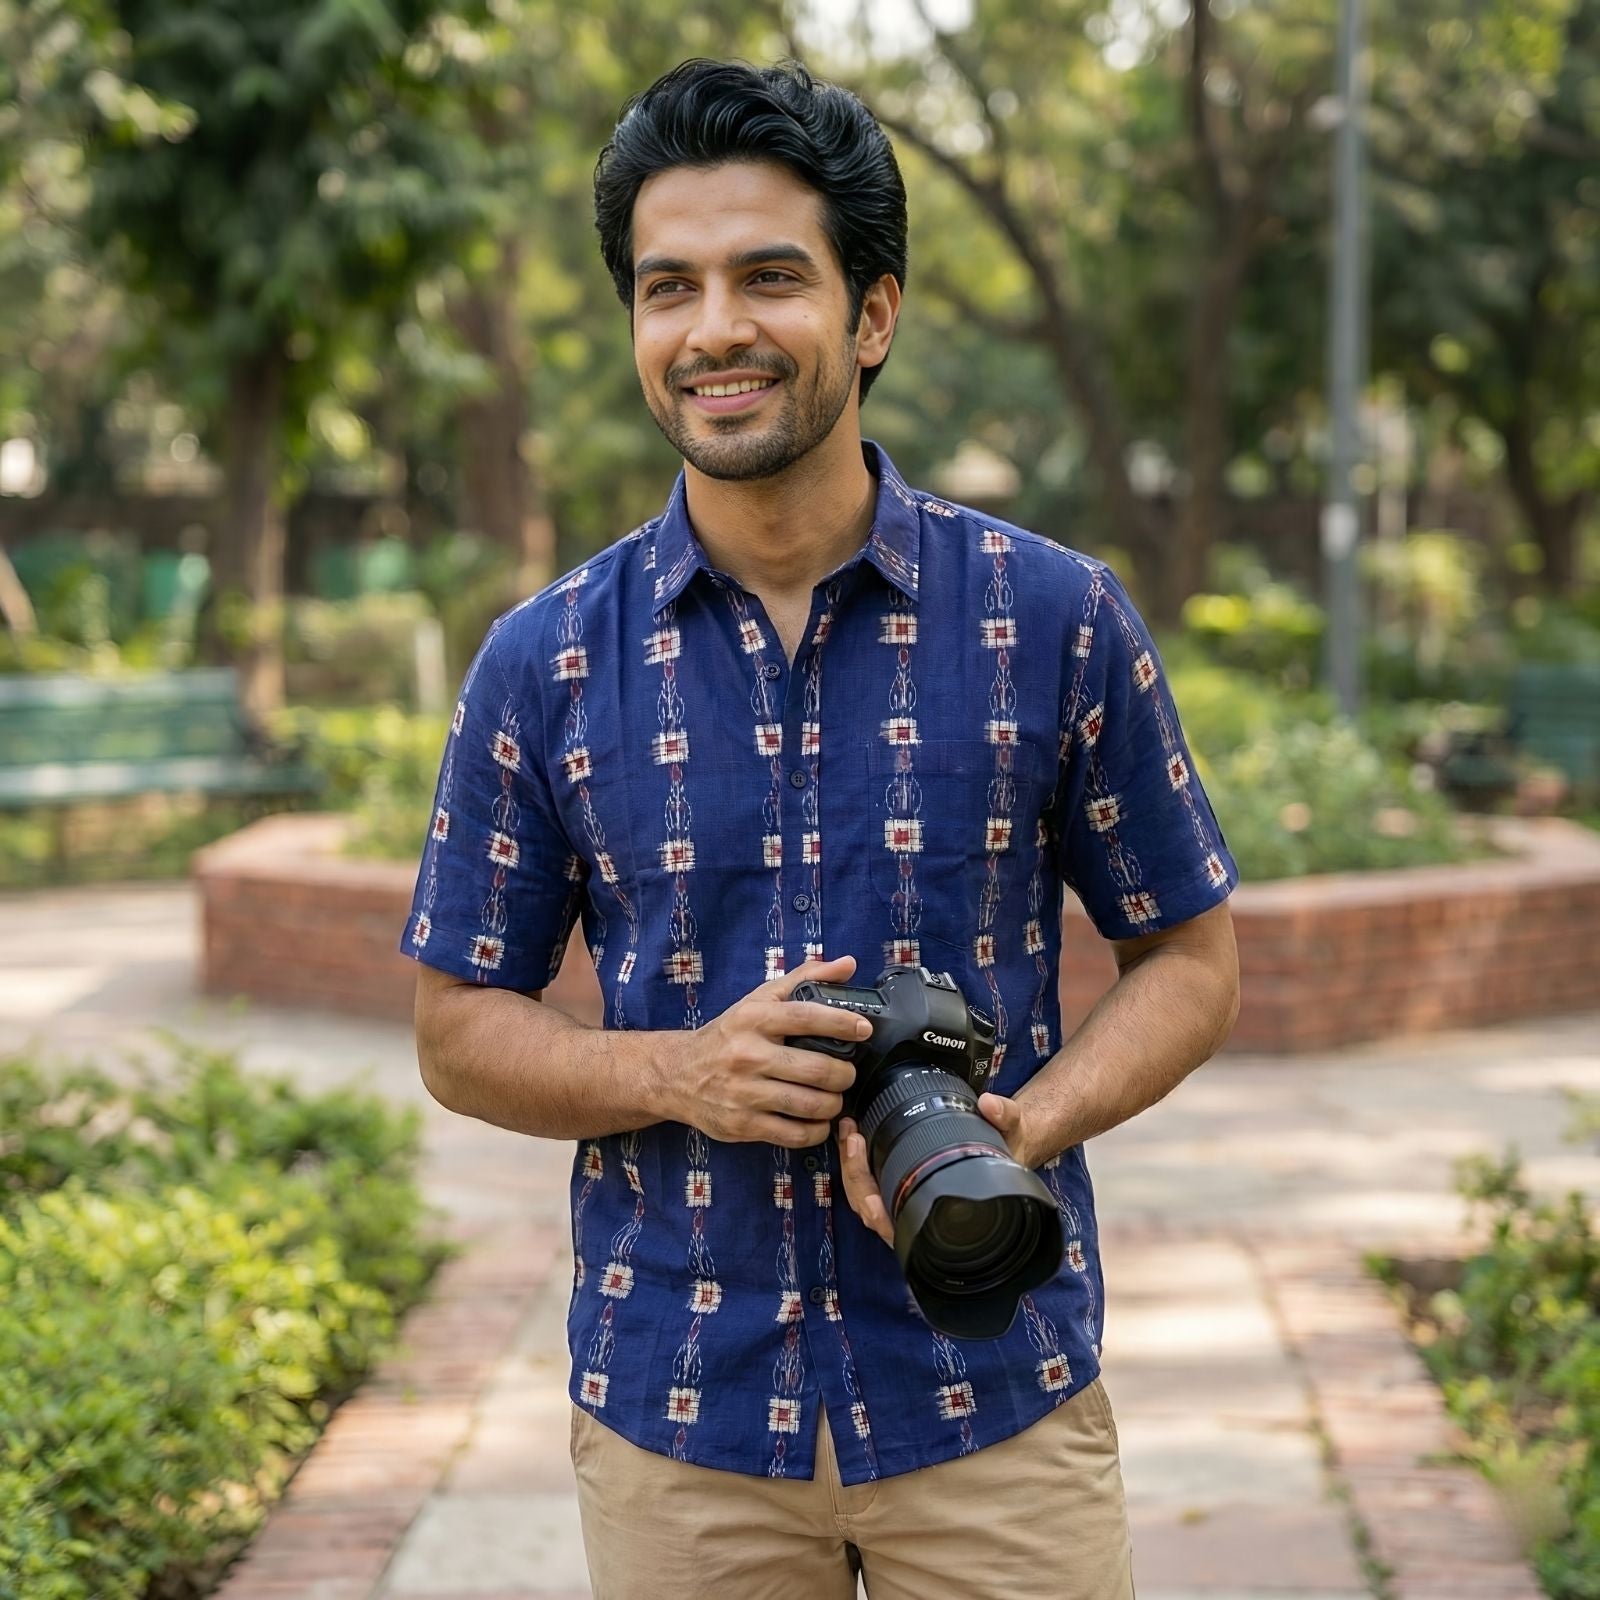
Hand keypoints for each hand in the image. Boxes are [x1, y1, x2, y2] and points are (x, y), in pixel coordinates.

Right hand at [672, 955, 866, 1146]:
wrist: (676, 1074)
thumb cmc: (727, 1036)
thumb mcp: (758, 1000)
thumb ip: (805, 980)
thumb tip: (847, 964)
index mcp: (753, 1019)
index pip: (806, 1017)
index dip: (843, 1023)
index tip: (864, 1029)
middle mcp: (747, 1055)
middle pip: (817, 1069)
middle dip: (844, 1074)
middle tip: (846, 1073)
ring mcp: (744, 1093)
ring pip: (809, 1104)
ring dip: (834, 1104)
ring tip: (834, 1097)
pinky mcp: (742, 1124)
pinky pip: (794, 1134)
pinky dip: (816, 1130)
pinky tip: (818, 1120)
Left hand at [838, 1090, 1039, 1249]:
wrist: (1008, 1148)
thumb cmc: (1007, 1154)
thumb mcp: (1013, 1133)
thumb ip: (1005, 1117)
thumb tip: (990, 1105)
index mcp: (945, 1216)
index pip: (906, 1231)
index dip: (884, 1222)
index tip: (871, 1202)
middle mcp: (921, 1214)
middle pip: (873, 1212)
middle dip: (857, 1177)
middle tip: (854, 1141)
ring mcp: (905, 1200)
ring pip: (864, 1199)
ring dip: (852, 1168)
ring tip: (850, 1132)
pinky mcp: (897, 1183)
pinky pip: (868, 1183)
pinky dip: (856, 1163)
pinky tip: (853, 1138)